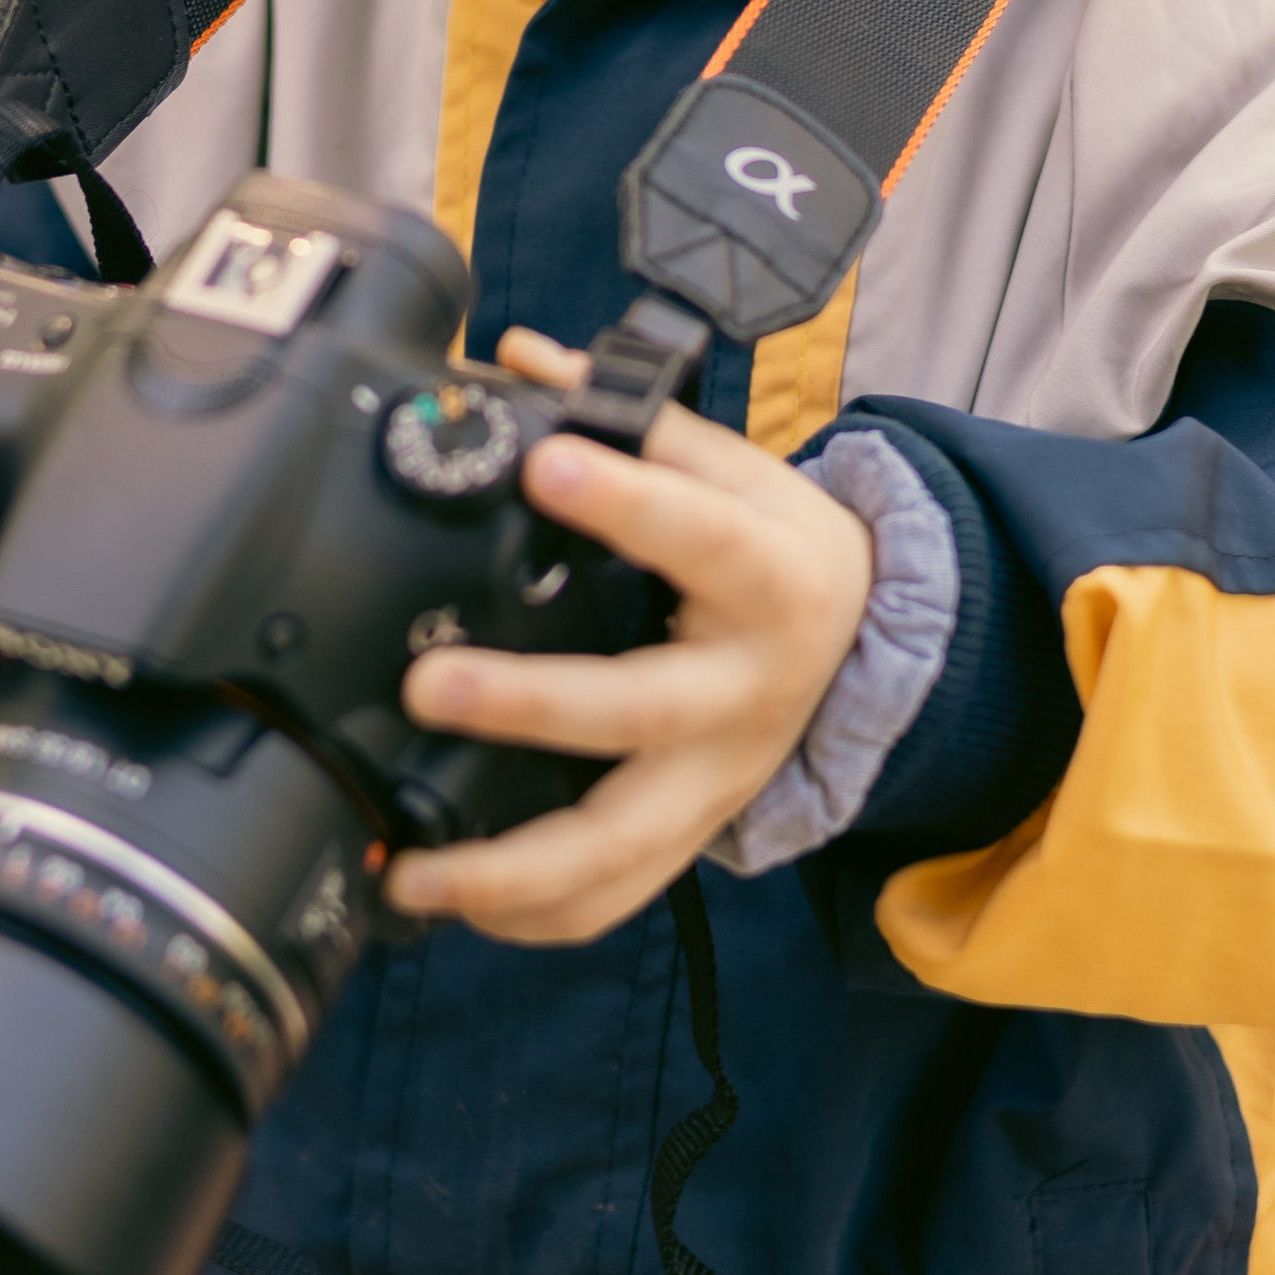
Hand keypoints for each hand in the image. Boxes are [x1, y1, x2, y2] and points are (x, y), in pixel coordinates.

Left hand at [387, 329, 872, 946]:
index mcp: (771, 577)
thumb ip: (628, 419)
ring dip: (511, 867)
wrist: (861, 643)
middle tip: (426, 685)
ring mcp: (719, 779)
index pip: (701, 535)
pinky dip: (534, 917)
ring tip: (412, 867)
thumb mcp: (731, 468)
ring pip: (622, 845)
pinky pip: (616, 900)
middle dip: (530, 705)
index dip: (626, 504)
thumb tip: (519, 357)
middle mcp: (747, 691)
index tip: (543, 465)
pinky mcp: (694, 836)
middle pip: (640, 711)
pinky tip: (451, 906)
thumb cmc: (774, 549)